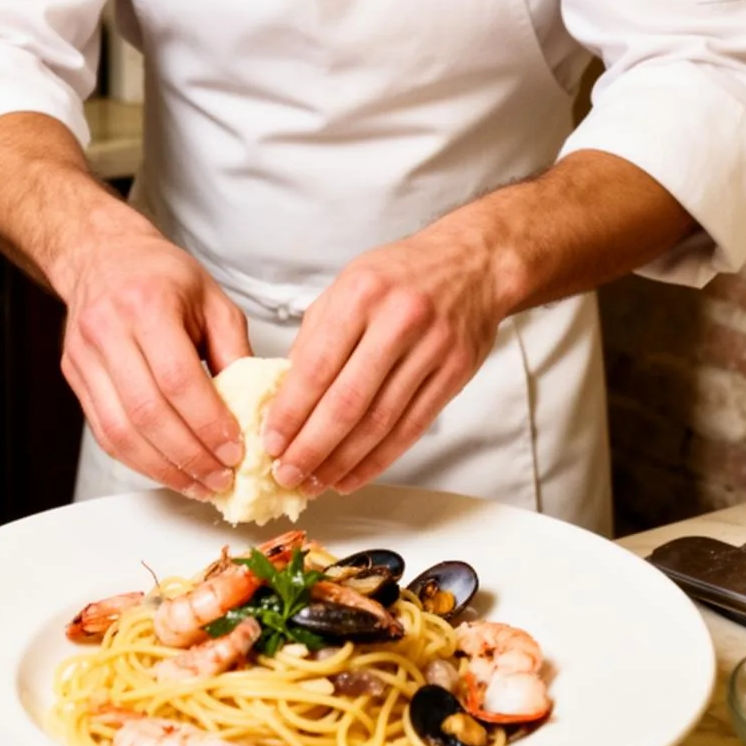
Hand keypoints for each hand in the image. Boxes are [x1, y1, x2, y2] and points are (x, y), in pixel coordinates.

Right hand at [59, 221, 252, 497]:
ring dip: (164, 469)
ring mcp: (85, 357)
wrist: (102, 257)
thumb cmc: (162, 275)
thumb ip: (234, 351)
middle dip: (190, 456)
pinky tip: (168, 470)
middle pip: (148, 413)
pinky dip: (139, 460)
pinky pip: (105, 433)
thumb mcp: (212, 299)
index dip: (208, 422)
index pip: (178, 378)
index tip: (235, 450)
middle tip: (222, 478)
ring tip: (199, 484)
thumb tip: (254, 409)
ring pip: (120, 432)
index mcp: (148, 304)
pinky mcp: (75, 378)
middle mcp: (108, 330)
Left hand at [262, 208, 510, 494]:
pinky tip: (354, 475)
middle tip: (286, 474)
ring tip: (315, 482)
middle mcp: (398, 320)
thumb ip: (317, 335)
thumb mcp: (349, 283)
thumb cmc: (403, 272)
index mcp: (361, 293)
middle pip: (348, 401)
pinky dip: (379, 459)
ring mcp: (432, 349)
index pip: (317, 365)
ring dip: (343, 461)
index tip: (270, 441)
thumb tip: (285, 393)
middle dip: (311, 446)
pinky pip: (411, 428)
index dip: (291, 411)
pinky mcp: (455, 373)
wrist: (475, 263)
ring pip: (380, 422)